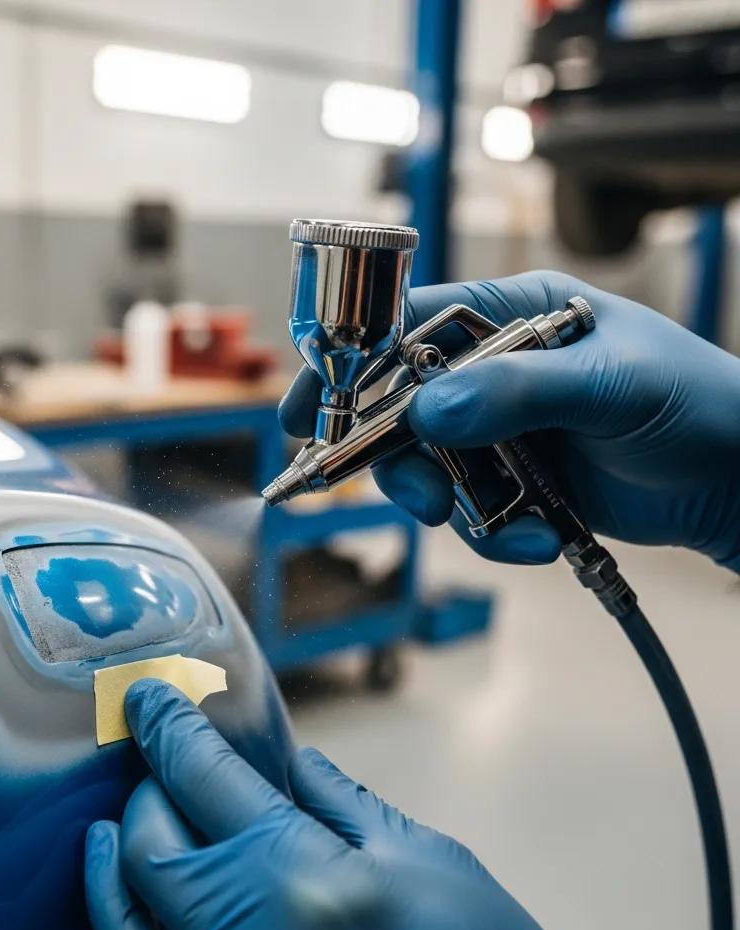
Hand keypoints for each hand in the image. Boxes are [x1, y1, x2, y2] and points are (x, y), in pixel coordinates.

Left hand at [85, 680, 596, 929]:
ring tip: (116, 829)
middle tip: (159, 762)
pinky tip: (132, 903)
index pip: (205, 780)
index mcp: (305, 876)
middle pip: (155, 846)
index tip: (147, 697)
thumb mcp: (424, 857)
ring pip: (128, 927)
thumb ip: (340, 805)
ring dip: (115, 867)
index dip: (168, 728)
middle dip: (148, 790)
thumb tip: (290, 766)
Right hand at [279, 270, 739, 568]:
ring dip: (454, 506)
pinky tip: (541, 536)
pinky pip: (465, 511)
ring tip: (507, 525)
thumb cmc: (697, 405)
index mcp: (511, 314)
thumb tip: (428, 412)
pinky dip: (494, 534)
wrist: (738, 485)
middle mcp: (492, 369)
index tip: (312, 409)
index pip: (406, 325)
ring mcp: (497, 428)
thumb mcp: (611, 384)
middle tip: (420, 495)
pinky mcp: (508, 480)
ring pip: (426, 468)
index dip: (351, 363)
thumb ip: (517, 393)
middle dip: (403, 458)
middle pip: (398, 406)